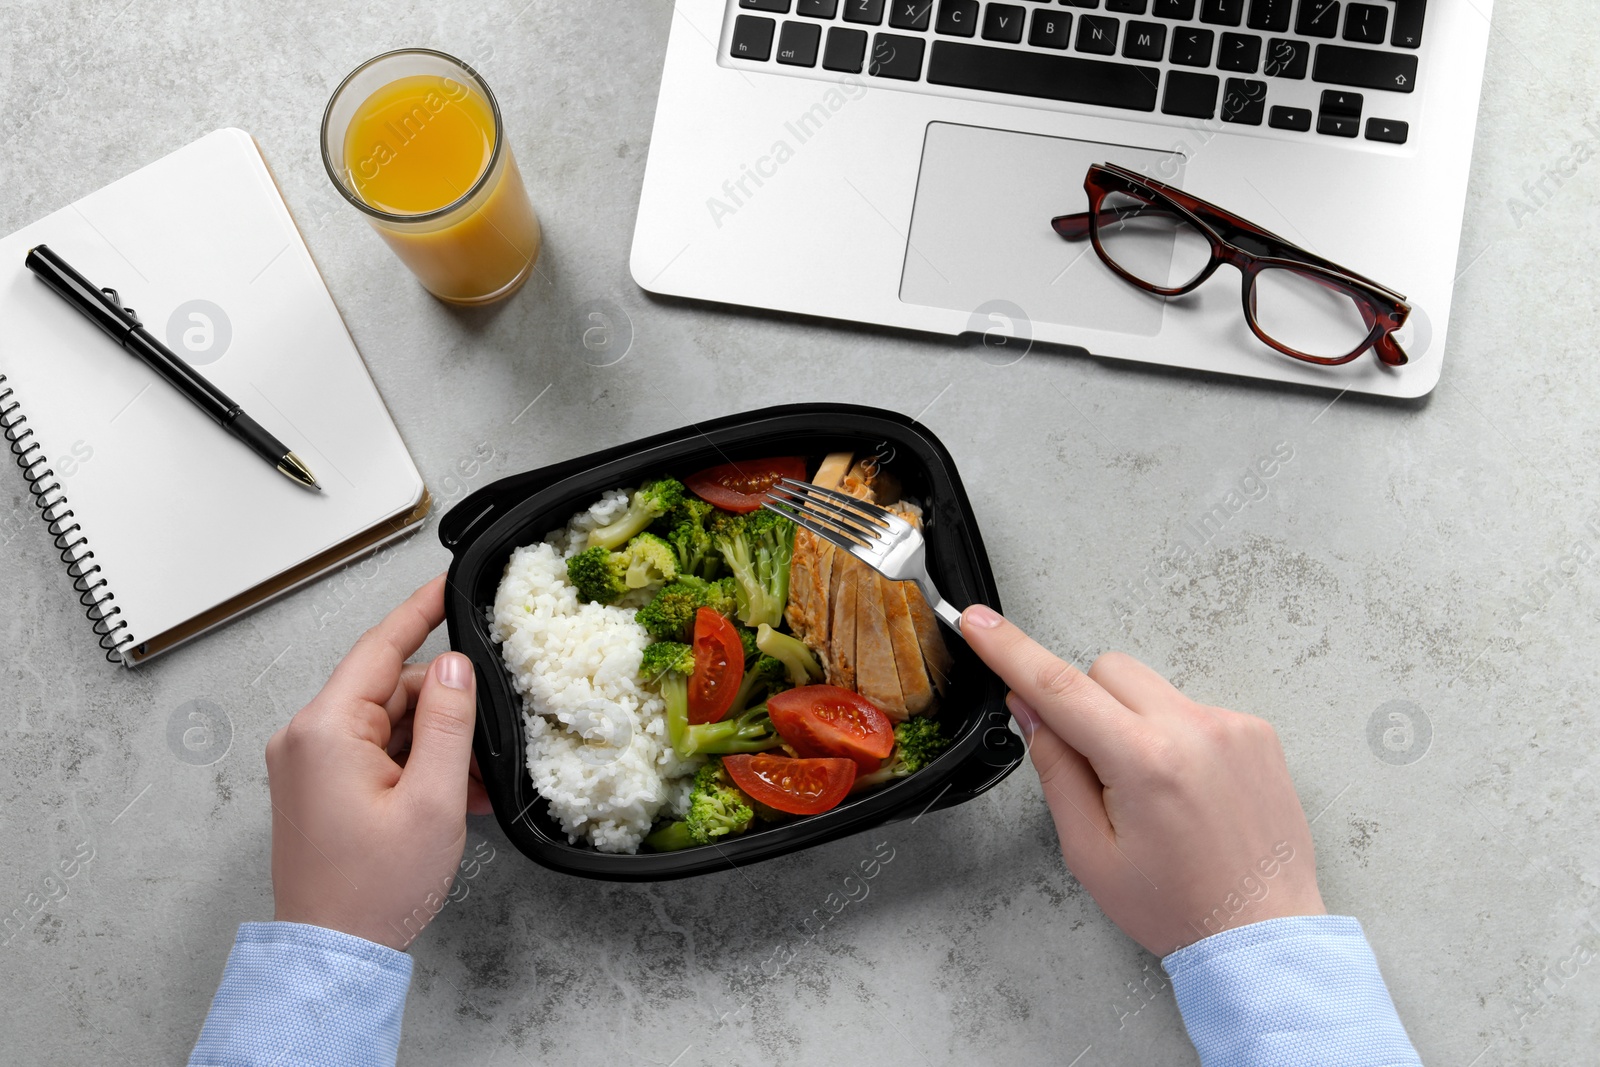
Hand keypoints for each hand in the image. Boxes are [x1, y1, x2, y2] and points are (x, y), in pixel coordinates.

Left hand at [266, 575, 493, 950]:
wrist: (331, 955)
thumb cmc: (372, 890)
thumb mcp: (432, 800)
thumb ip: (448, 722)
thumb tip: (454, 666)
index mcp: (326, 729)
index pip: (382, 646)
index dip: (421, 610)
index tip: (450, 583)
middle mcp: (307, 737)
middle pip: (391, 688)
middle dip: (445, 708)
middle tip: (488, 735)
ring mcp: (310, 763)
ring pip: (389, 722)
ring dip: (435, 744)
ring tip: (470, 785)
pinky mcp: (318, 786)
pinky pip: (376, 752)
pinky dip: (415, 765)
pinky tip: (450, 793)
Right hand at [961, 605, 1323, 954]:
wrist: (1262, 932)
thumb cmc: (1178, 906)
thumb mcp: (1090, 852)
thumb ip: (1056, 770)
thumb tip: (1031, 710)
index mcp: (1146, 763)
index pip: (1060, 687)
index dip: (1010, 650)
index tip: (980, 624)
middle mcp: (1193, 730)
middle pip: (1106, 671)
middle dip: (1084, 705)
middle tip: (1095, 767)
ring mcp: (1232, 725)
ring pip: (1149, 685)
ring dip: (1131, 719)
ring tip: (1150, 788)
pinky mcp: (1256, 731)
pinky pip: (1190, 706)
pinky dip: (1173, 733)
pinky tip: (1186, 788)